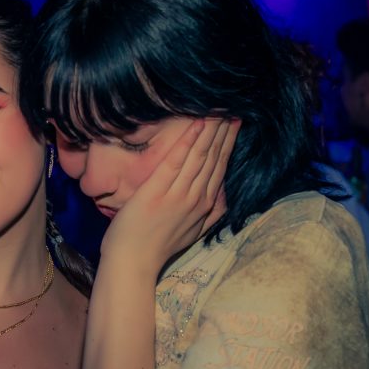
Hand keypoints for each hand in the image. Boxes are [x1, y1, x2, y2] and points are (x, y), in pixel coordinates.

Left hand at [99, 117, 240, 273]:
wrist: (133, 263)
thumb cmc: (156, 247)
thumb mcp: (192, 233)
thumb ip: (210, 214)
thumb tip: (224, 195)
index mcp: (203, 206)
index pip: (220, 167)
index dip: (228, 142)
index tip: (235, 121)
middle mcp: (196, 198)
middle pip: (214, 157)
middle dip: (224, 130)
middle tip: (232, 105)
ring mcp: (177, 195)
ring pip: (200, 156)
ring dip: (211, 130)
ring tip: (219, 108)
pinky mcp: (157, 192)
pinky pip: (176, 161)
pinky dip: (187, 142)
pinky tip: (197, 124)